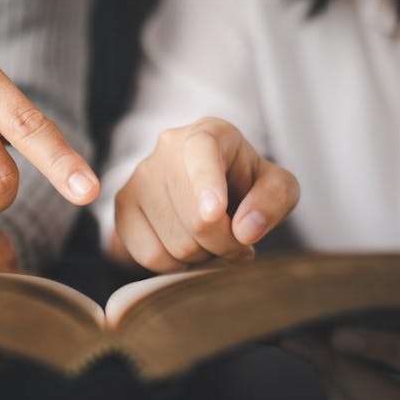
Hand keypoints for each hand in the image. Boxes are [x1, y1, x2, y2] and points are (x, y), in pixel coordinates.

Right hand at [110, 117, 298, 271]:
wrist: (203, 191)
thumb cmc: (244, 184)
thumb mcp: (276, 186)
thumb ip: (274, 200)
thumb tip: (246, 230)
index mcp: (209, 133)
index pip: (202, 154)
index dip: (207, 185)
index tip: (214, 213)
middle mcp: (167, 148)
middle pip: (197, 221)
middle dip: (225, 244)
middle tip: (237, 241)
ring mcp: (139, 177)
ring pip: (175, 244)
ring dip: (202, 257)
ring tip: (210, 239)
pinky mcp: (122, 207)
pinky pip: (150, 256)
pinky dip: (176, 266)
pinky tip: (187, 249)